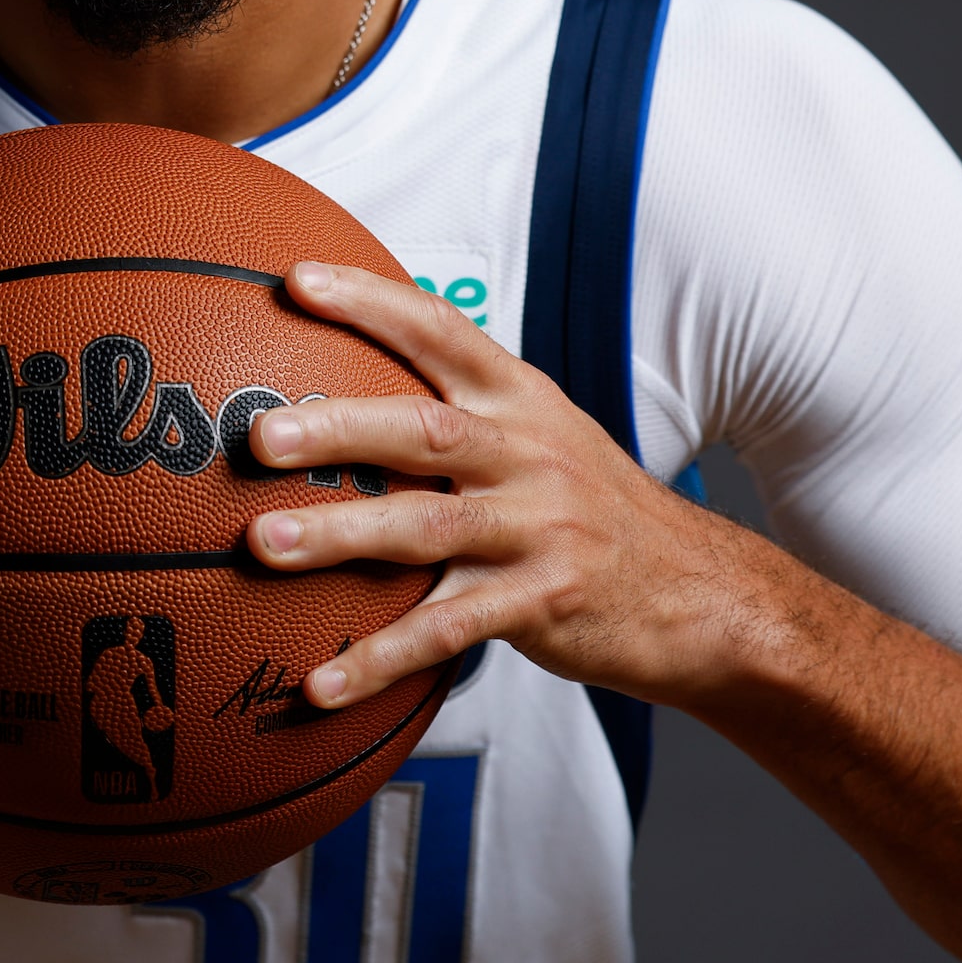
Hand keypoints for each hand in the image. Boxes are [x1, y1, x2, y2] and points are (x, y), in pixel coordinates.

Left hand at [245, 260, 750, 710]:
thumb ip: (461, 408)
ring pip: (426, 528)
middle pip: (425, 430)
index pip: (441, 330)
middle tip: (261, 435)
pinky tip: (321, 681)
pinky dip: (379, 658)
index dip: (370, 302)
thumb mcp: (543, 434)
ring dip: (338, 537)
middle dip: (338, 428)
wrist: (699, 591)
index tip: (298, 281)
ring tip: (262, 543)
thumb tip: (345, 384)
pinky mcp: (541, 604)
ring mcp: (537, 530)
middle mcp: (528, 455)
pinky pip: (447, 631)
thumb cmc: (593, 507)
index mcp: (521, 400)